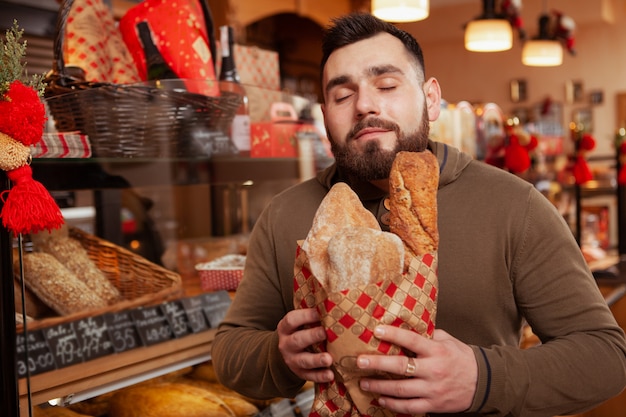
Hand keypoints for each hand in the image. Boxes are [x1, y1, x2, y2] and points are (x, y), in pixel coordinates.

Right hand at [277, 308, 333, 382]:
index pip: (291, 320)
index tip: (319, 313)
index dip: (304, 316)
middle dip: (311, 336)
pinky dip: (319, 376)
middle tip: (325, 333)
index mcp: (286, 328)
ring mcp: (292, 359)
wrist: (286, 353)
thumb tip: (333, 299)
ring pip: (303, 360)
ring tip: (329, 359)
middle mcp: (286, 344)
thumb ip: (311, 315)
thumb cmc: (300, 332)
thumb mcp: (299, 323)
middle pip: (297, 340)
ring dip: (316, 360)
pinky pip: (309, 376)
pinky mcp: (299, 373)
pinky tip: (330, 375)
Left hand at [357, 326, 476, 414]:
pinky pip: (409, 407)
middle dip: (378, 364)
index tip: (376, 330)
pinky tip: (381, 399)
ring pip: (401, 390)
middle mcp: (433, 370)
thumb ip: (428, 335)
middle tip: (360, 362)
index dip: (393, 334)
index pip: (412, 340)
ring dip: (380, 387)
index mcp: (436, 351)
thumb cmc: (461, 358)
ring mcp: (432, 390)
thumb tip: (406, 325)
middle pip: (401, 367)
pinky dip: (393, 404)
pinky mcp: (433, 405)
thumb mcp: (447, 341)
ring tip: (364, 383)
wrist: (483, 383)